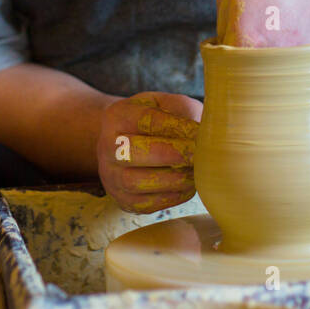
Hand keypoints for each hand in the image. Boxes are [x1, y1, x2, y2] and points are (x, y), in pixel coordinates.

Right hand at [97, 92, 202, 212]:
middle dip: (172, 154)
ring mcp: (111, 176)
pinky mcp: (122, 200)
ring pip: (136, 182)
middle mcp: (106, 147)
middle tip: (199, 155)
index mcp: (117, 116)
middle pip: (133, 152)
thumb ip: (182, 111)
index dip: (176, 127)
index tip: (200, 132)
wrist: (128, 143)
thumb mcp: (166, 105)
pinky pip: (146, 203)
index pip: (147, 120)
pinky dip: (172, 196)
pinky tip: (189, 185)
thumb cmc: (156, 121)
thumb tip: (204, 132)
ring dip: (173, 178)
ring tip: (197, 171)